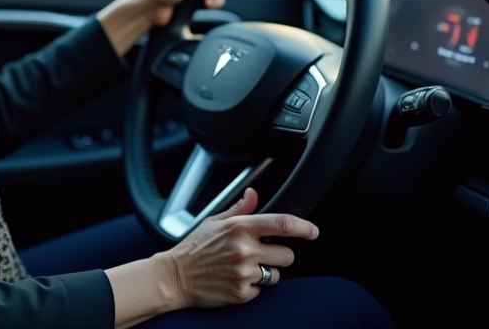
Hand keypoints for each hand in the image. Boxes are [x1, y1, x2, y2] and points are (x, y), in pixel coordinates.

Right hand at [162, 187, 317, 309]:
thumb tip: (254, 194)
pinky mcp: (242, 293)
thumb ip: (239, 209)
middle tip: (262, 252)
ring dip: (266, 271)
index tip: (313, 231)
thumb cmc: (194, 247)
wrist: (175, 276)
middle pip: (287, 255)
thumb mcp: (214, 221)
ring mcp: (244, 273)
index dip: (303, 227)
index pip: (282, 224)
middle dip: (280, 254)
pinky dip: (252, 287)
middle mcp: (244, 250)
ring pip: (276, 274)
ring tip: (245, 267)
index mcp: (239, 228)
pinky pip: (261, 290)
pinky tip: (236, 279)